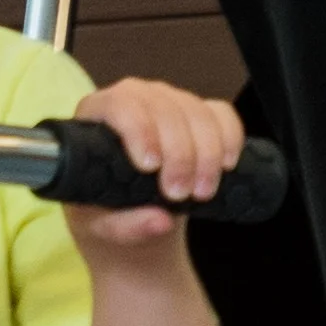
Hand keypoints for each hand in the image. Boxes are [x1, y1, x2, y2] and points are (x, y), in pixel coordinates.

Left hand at [63, 76, 242, 255]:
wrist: (132, 212)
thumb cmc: (104, 211)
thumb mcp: (100, 226)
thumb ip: (123, 226)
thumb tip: (160, 221)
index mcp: (96, 116)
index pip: (120, 104)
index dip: (140, 130)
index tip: (151, 167)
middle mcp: (133, 99)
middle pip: (164, 106)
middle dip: (179, 153)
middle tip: (180, 194)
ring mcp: (168, 102)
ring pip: (196, 111)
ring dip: (206, 153)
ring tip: (202, 193)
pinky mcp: (199, 113)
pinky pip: (221, 113)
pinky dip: (229, 137)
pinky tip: (227, 165)